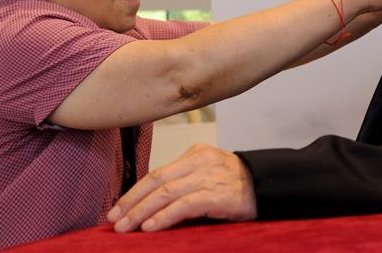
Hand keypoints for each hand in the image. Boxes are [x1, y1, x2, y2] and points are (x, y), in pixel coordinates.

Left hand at [108, 144, 256, 231]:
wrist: (267, 184)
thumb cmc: (236, 184)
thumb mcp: (208, 172)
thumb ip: (184, 180)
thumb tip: (152, 202)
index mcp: (194, 154)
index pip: (157, 172)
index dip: (134, 191)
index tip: (117, 208)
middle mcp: (199, 162)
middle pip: (157, 181)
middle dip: (132, 202)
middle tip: (114, 220)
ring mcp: (207, 177)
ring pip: (166, 193)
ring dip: (142, 212)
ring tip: (126, 227)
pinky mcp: (216, 195)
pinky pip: (184, 205)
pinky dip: (165, 216)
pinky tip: (151, 227)